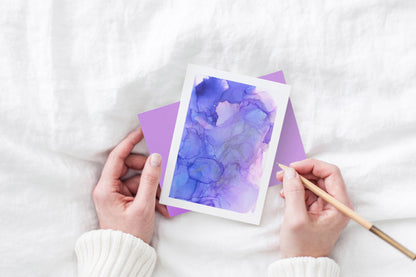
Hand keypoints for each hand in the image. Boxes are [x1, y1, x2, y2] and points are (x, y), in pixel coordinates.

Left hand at [92, 128, 168, 243]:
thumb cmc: (129, 234)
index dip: (130, 142)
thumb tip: (156, 157)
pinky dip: (151, 195)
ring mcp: (116, 194)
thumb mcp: (143, 205)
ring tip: (163, 199)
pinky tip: (160, 207)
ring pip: (137, 179)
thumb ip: (151, 180)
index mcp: (106, 188)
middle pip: (130, 167)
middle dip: (148, 172)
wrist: (125, 255)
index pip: (117, 157)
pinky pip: (139, 190)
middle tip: (162, 178)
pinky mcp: (123, 200)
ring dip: (152, 187)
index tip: (142, 131)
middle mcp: (108, 188)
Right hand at [276, 159, 351, 257]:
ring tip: (282, 183)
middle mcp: (337, 204)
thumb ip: (294, 192)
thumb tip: (290, 172)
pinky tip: (286, 194)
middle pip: (322, 176)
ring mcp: (327, 206)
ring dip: (297, 180)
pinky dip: (296, 189)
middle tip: (283, 173)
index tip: (293, 167)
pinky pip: (308, 191)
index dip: (311, 166)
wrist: (301, 263)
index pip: (331, 173)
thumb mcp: (295, 218)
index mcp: (339, 206)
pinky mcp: (318, 209)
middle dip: (301, 172)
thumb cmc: (302, 247)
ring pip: (314, 182)